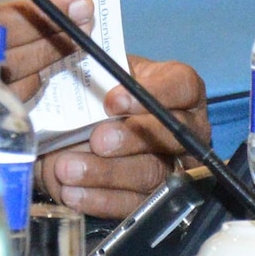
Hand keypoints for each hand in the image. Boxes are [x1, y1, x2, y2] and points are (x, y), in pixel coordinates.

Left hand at [39, 58, 207, 217]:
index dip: (155, 94)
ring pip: (152, 173)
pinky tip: (72, 191)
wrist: (69, 133)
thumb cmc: (91, 93)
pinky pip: (133, 203)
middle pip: (174, 135)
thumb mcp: (93, 72)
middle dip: (132, 137)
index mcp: (177, 89)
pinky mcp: (151, 199)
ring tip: (68, 168)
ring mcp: (174, 166)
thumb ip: (93, 66)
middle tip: (96, 139)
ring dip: (107, 172)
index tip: (113, 101)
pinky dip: (100, 198)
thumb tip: (76, 52)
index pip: (183, 86)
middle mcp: (186, 129)